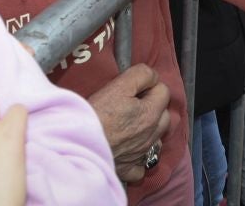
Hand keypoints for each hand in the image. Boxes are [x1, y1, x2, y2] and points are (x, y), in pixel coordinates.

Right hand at [86, 64, 170, 184]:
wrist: (80, 143)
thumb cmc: (98, 113)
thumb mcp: (120, 85)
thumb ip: (141, 75)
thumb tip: (153, 76)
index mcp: (151, 113)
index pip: (164, 91)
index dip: (149, 85)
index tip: (134, 87)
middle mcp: (151, 135)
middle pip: (164, 116)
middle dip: (154, 107)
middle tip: (133, 104)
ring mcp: (142, 154)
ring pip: (156, 139)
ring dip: (150, 131)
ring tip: (131, 126)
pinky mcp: (129, 169)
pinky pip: (142, 166)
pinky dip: (138, 158)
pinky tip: (129, 151)